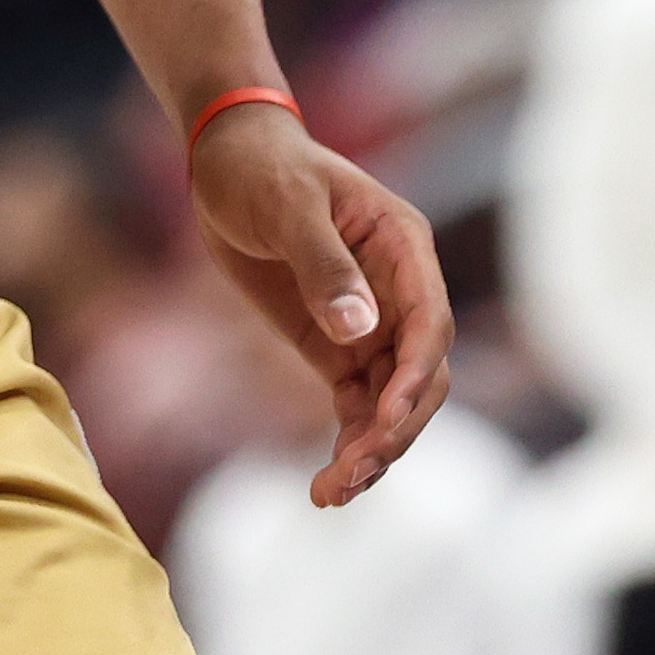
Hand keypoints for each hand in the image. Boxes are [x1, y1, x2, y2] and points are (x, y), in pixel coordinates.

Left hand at [187, 102, 453, 506]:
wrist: (225, 162)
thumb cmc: (262, 168)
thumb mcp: (287, 206)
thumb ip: (323, 264)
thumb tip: (360, 329)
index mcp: (402, 247)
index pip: (430, 322)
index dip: (416, 375)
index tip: (386, 417)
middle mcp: (398, 292)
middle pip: (421, 376)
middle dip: (396, 428)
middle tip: (351, 472)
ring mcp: (371, 324)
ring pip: (393, 402)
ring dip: (373, 449)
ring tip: (332, 492)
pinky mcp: (337, 347)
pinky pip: (358, 405)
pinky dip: (350, 443)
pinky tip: (327, 485)